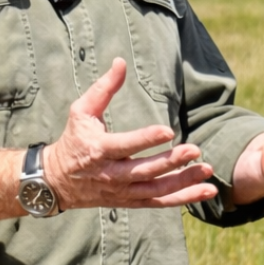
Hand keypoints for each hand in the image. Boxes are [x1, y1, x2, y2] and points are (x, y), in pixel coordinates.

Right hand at [43, 57, 217, 210]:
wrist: (58, 181)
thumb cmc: (73, 139)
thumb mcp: (81, 111)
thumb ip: (103, 88)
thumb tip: (121, 62)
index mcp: (98, 150)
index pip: (125, 145)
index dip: (146, 139)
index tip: (168, 131)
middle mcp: (111, 174)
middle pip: (144, 171)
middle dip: (171, 161)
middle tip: (195, 150)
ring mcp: (122, 191)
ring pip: (156, 190)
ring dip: (183, 181)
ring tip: (206, 169)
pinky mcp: (130, 200)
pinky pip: (159, 202)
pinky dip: (182, 198)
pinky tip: (205, 190)